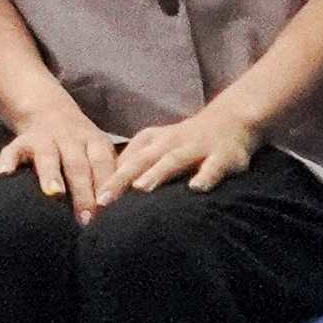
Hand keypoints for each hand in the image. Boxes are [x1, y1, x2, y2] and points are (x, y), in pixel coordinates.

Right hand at [0, 100, 125, 221]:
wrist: (48, 110)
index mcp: (95, 143)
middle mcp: (71, 139)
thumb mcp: (98, 153)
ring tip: (53, 193)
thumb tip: (125, 215)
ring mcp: (45, 139)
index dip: (107, 185)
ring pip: (48, 156)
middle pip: (78, 164)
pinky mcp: (22, 141)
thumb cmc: (81, 147)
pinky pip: (13, 150)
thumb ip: (108, 177)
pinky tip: (3, 175)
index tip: (109, 209)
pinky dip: (8, 161)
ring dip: (51, 174)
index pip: (104, 164)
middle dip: (82, 191)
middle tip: (85, 218)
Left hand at [110, 104, 269, 198]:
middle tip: (103, 200)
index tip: (90, 202)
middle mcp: (171, 143)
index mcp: (152, 142)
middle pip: (142, 161)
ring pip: (174, 160)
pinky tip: (197, 188)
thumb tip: (105, 192)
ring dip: (158, 173)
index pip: (125, 163)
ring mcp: (197, 148)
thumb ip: (134, 164)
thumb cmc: (186, 141)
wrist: (232, 120)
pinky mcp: (224, 156)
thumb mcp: (157, 147)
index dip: (107, 181)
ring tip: (141, 188)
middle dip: (122, 180)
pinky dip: (206, 176)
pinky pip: (214, 166)